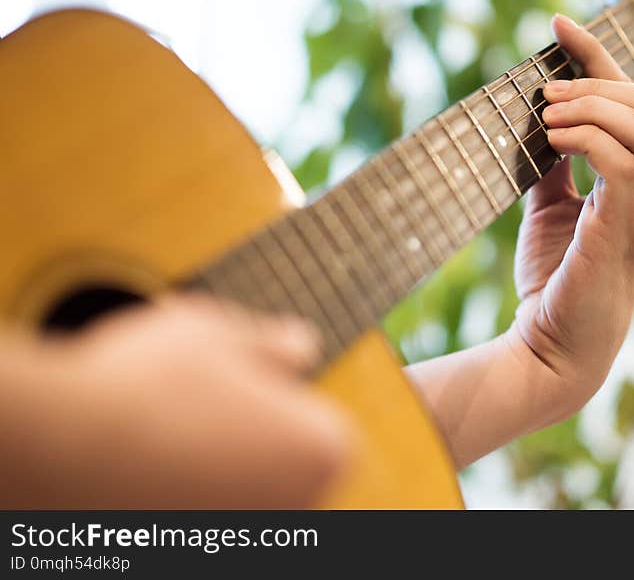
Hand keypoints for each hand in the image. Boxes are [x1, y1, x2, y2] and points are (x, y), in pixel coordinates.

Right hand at [0, 296, 351, 507]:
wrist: (59, 449)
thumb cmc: (147, 385)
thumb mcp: (220, 333)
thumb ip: (273, 343)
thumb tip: (301, 346)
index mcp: (321, 449)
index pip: (319, 425)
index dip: (274, 399)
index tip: (232, 387)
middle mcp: (297, 506)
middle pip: (281, 463)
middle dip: (248, 437)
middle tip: (191, 408)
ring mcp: (247, 538)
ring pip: (240, 493)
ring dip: (215, 469)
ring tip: (161, 437)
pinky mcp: (197, 553)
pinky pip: (204, 513)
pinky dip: (184, 497)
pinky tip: (146, 472)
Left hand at [510, 13, 633, 408]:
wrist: (550, 348)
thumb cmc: (553, 281)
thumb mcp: (549, 210)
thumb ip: (553, 167)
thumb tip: (535, 120)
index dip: (601, 56)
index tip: (558, 26)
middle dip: (602, 80)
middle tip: (549, 93)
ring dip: (593, 107)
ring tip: (548, 118)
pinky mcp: (621, 235)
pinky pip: (623, 165)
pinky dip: (588, 138)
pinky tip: (553, 141)